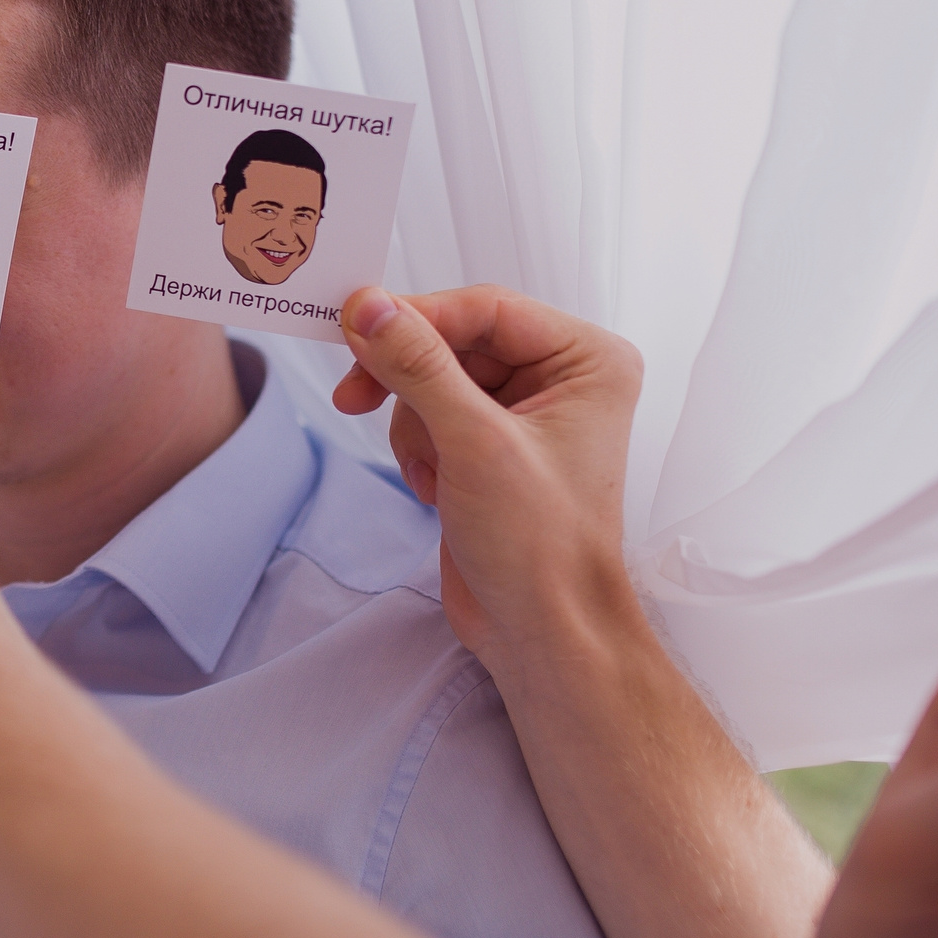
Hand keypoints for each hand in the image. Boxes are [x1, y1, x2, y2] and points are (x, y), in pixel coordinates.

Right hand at [333, 285, 644, 668]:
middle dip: (409, 381)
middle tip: (355, 396)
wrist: (541, 632)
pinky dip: (418, 448)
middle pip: (453, 340)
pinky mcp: (490, 447)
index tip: (352, 325)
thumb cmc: (538, 545)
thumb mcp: (473, 442)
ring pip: (432, 378)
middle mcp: (560, 377)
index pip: (485, 308)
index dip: (415, 316)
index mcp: (586, 360)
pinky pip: (430, 414)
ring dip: (414, 424)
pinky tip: (435, 489)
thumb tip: (367, 305)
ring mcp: (524, 414)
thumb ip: (417, 365)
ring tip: (432, 474)